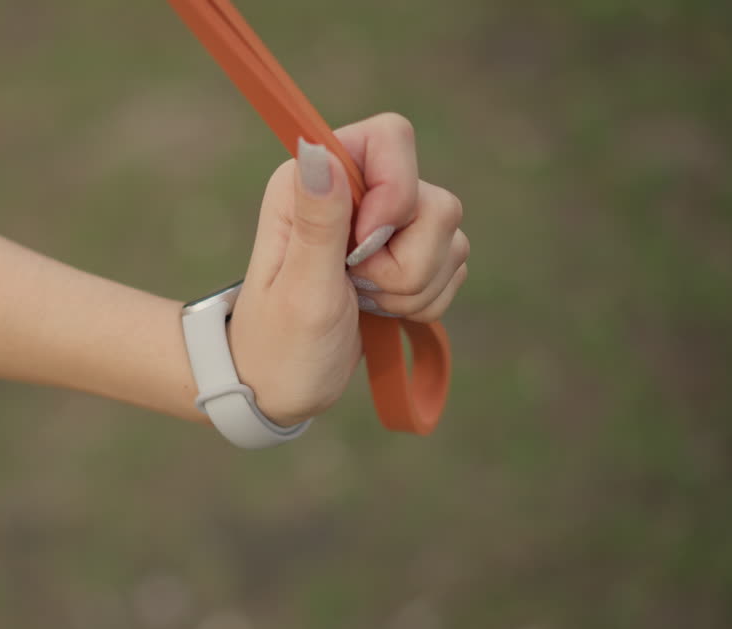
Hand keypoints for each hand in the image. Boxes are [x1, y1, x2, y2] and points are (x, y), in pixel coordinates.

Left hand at [227, 113, 469, 426]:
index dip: (397, 191)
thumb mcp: (300, 289)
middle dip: (407, 261)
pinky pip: (453, 266)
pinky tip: (382, 313)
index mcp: (314, 180)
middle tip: (356, 286)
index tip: (367, 244)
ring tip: (364, 304)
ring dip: (413, 287)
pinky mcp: (409, 254)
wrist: (281, 388)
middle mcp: (353, 191)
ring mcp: (386, 224)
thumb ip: (318, 221)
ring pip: (449, 236)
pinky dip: (424, 301)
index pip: (391, 137)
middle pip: (433, 200)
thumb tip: (318, 150)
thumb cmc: (278, 344)